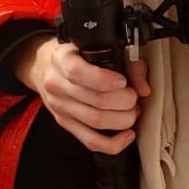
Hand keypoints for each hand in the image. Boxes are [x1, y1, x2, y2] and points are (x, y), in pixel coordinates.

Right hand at [13, 35, 150, 155]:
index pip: (78, 73)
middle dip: (125, 101)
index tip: (122, 81)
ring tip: (132, 110)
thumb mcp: (95, 46)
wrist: (44, 66)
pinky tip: (128, 134)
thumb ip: (126, 62)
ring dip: (123, 119)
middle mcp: (57, 85)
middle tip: (134, 96)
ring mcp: (60, 107)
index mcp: (61, 60)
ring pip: (96, 122)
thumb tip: (144, 89)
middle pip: (96, 100)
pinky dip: (114, 143)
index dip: (105, 80)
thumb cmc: (75, 54)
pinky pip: (91, 141)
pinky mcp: (66, 124)